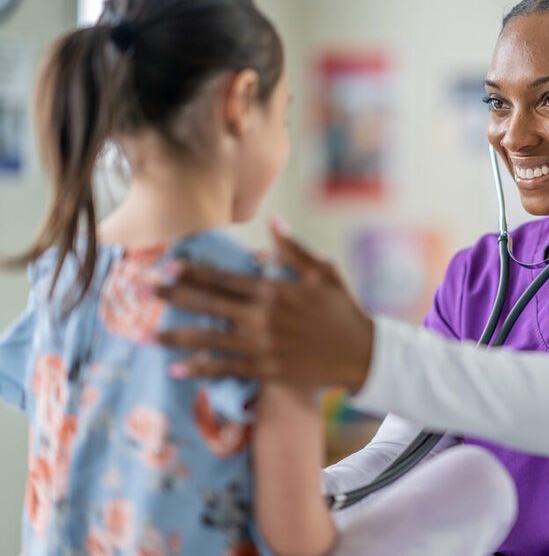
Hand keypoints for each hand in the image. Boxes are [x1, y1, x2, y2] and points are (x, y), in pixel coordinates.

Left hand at [156, 218, 373, 391]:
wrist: (362, 354)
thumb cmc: (343, 310)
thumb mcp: (323, 273)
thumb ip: (293, 249)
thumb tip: (272, 222)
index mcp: (273, 291)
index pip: (224, 279)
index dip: (192, 272)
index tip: (166, 267)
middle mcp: (261, 318)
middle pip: (208, 305)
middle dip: (173, 297)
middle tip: (143, 292)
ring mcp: (261, 346)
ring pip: (209, 339)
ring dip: (177, 336)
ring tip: (149, 336)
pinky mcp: (265, 370)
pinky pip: (225, 368)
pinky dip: (200, 369)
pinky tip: (178, 369)